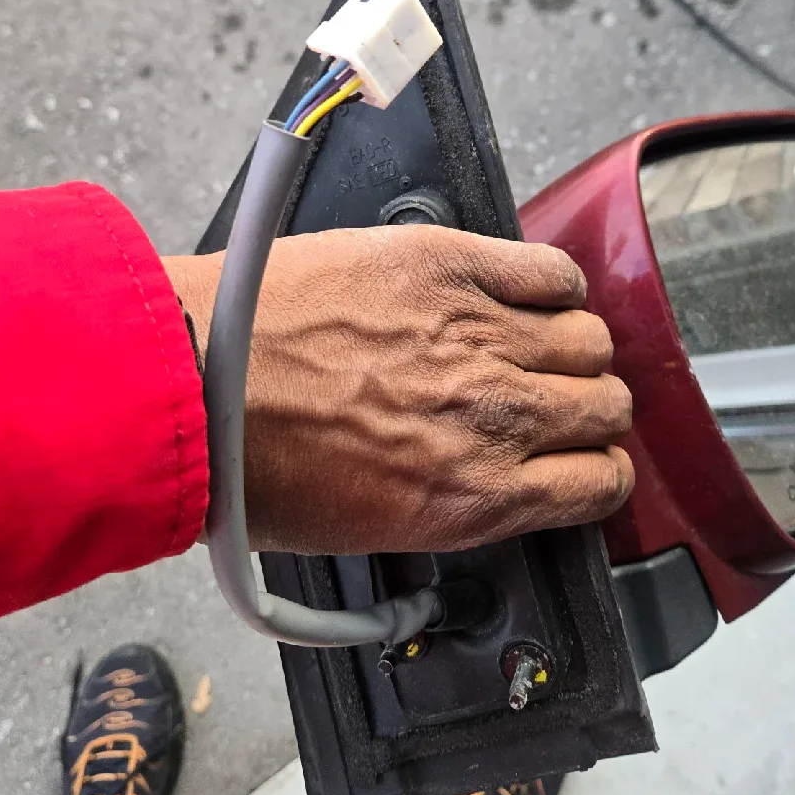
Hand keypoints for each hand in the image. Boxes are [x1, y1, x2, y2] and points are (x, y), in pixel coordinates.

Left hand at [163, 226, 632, 553]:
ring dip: (573, 346)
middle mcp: (493, 415)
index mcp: (474, 495)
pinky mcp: (449, 265)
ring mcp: (477, 334)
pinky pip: (548, 270)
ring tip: (538, 342)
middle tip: (561, 399)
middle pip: (603, 406)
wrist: (190, 379)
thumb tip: (488, 489)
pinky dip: (554, 283)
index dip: (597, 471)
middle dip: (591, 409)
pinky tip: (531, 292)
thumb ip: (448, 511)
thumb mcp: (360, 529)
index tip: (586, 459)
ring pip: (587, 338)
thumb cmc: (251, 458)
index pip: (596, 484)